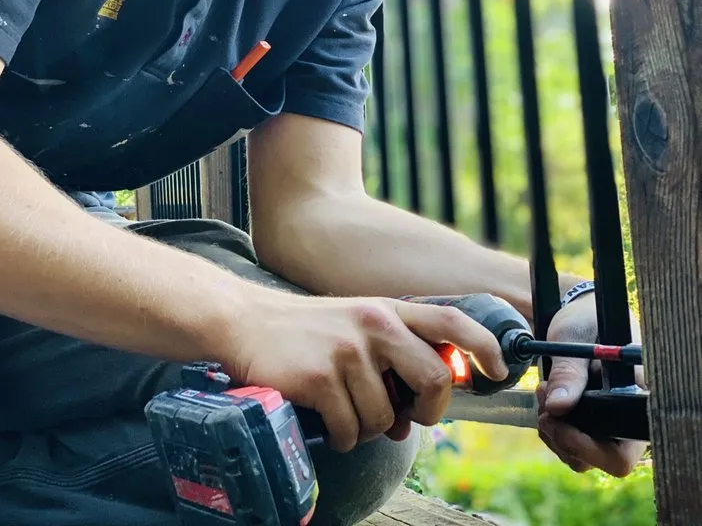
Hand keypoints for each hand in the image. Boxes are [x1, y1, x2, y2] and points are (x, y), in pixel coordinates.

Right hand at [229, 288, 508, 451]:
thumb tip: (425, 403)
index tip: (499, 370)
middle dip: (428, 413)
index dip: (484, 345)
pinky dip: (341, 437)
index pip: (452, 320)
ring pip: (387, 418)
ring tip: (346, 410)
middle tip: (408, 419)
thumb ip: (394, 348)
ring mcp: (347, 351)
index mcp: (388, 309)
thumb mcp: (356, 322)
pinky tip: (326, 419)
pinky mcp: (320, 378)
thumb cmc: (307, 330)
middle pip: (435, 380)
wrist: (246, 322)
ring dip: (369, 428)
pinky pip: (350, 432)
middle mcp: (374, 324)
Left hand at [538, 294, 645, 475]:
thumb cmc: (585, 320)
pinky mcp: (594, 425)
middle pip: (603, 459)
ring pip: (583, 457)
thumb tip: (557, 408)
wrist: (580, 315)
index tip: (556, 417)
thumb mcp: (574, 338)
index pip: (625, 451)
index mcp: (637, 398)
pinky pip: (573, 446)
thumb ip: (569, 372)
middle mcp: (629, 418)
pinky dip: (554, 429)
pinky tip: (546, 401)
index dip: (588, 445)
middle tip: (543, 406)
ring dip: (556, 432)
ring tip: (545, 393)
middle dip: (565, 437)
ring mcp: (612, 424)